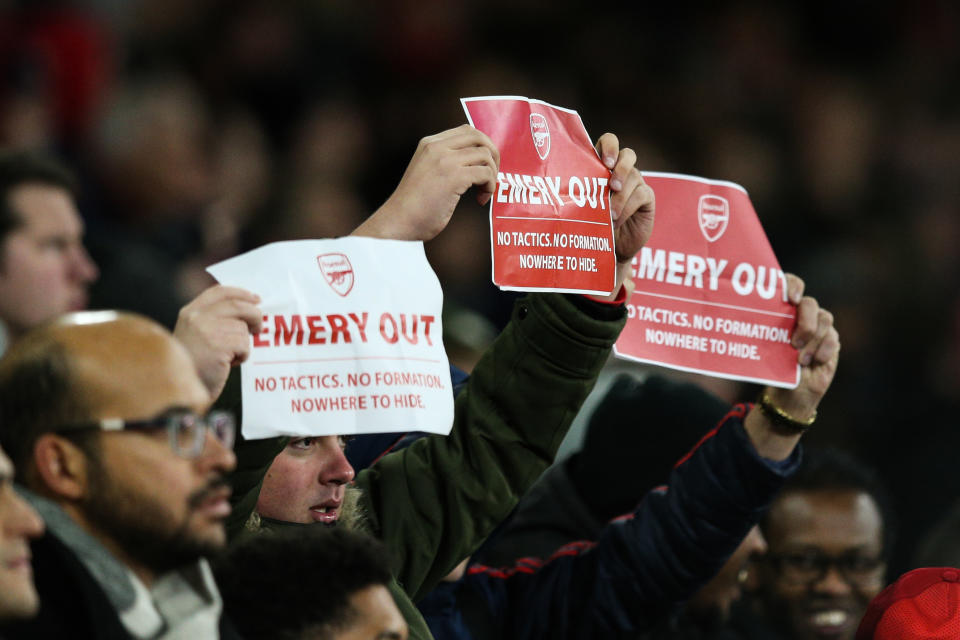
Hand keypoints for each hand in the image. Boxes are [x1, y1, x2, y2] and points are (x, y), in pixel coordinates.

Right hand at [174, 285, 262, 401]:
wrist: (180, 389)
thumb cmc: (194, 364)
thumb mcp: (196, 334)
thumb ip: (214, 319)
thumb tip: (250, 307)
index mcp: (190, 312)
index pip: (220, 292)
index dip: (241, 293)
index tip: (256, 299)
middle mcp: (196, 317)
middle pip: (238, 306)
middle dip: (255, 316)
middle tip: (258, 328)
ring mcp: (206, 330)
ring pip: (243, 329)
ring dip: (243, 344)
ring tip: (228, 356)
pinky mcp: (218, 346)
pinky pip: (244, 345)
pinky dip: (242, 355)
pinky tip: (228, 363)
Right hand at [353, 124, 499, 240]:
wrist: (399, 222)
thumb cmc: (414, 205)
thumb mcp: (427, 171)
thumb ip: (445, 161)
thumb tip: (475, 162)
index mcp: (429, 143)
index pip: (467, 131)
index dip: (482, 146)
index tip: (482, 166)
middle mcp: (437, 146)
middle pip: (479, 137)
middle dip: (493, 156)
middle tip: (490, 177)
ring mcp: (445, 160)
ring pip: (486, 156)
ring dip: (492, 175)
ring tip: (483, 192)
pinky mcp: (454, 177)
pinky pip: (485, 173)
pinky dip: (489, 187)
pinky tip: (480, 200)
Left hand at [595, 133, 654, 263]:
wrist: (613, 245)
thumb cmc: (594, 222)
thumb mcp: (585, 205)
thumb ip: (583, 193)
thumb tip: (569, 191)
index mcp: (604, 165)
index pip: (609, 142)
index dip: (609, 146)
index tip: (605, 162)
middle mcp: (622, 170)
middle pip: (627, 155)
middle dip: (621, 168)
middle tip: (612, 185)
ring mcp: (636, 182)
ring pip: (633, 177)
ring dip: (620, 197)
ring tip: (610, 215)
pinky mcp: (647, 196)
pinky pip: (640, 195)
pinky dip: (627, 208)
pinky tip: (617, 220)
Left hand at [765, 273, 839, 419]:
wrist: (788, 391)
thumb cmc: (770, 366)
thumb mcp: (759, 349)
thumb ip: (756, 334)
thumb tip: (733, 324)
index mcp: (783, 308)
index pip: (791, 284)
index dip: (793, 285)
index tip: (791, 298)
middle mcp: (802, 313)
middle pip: (810, 303)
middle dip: (805, 322)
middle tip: (794, 342)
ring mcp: (819, 326)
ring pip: (825, 318)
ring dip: (813, 340)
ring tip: (800, 360)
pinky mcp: (831, 340)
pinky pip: (833, 338)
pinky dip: (823, 350)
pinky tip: (814, 361)